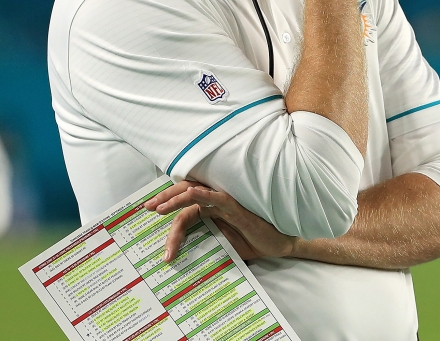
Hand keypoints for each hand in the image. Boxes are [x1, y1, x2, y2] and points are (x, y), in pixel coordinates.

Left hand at [144, 181, 296, 262]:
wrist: (280, 244)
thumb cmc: (254, 242)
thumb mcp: (224, 245)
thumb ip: (206, 242)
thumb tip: (182, 256)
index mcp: (213, 210)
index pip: (186, 206)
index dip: (168, 208)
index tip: (150, 213)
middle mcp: (217, 202)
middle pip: (186, 194)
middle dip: (165, 199)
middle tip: (148, 207)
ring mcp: (227, 203)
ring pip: (197, 194)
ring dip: (176, 199)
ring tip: (159, 208)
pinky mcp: (237, 207)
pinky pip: (218, 198)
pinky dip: (203, 194)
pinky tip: (190, 195)